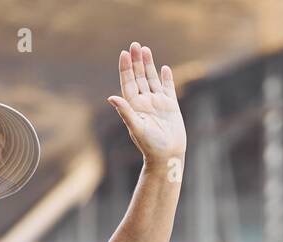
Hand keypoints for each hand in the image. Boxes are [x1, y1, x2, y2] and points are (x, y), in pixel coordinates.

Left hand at [108, 42, 185, 168]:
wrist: (168, 155)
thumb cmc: (150, 145)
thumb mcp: (136, 127)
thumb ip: (125, 112)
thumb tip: (111, 98)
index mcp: (134, 106)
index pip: (128, 83)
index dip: (125, 68)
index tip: (124, 53)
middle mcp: (144, 102)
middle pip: (139, 77)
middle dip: (136, 61)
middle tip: (135, 45)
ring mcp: (157, 103)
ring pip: (152, 79)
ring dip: (149, 65)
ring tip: (146, 49)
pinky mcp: (170, 107)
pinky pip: (167, 88)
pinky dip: (165, 78)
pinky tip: (164, 68)